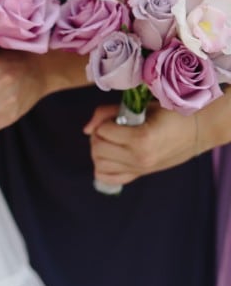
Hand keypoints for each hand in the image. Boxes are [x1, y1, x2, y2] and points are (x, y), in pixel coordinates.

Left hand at [84, 104, 198, 187]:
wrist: (198, 130)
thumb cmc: (170, 113)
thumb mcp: (141, 107)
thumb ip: (108, 113)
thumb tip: (86, 129)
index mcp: (141, 139)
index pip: (102, 131)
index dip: (104, 121)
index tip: (115, 117)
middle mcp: (140, 158)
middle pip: (97, 148)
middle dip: (99, 135)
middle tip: (112, 127)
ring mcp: (140, 169)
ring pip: (99, 164)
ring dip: (99, 149)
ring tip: (112, 140)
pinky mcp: (141, 174)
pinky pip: (108, 178)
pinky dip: (103, 167)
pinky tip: (111, 156)